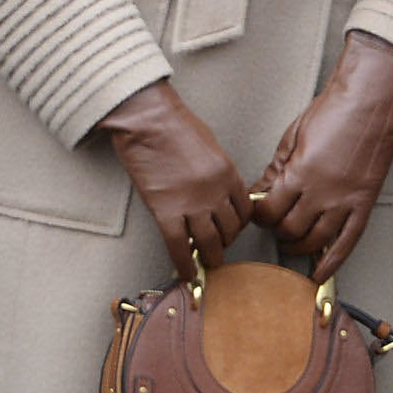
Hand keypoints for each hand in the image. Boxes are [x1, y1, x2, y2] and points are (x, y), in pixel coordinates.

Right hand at [101, 79, 250, 275]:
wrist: (147, 119)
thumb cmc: (174, 124)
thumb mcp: (209, 145)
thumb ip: (217, 172)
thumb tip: (216, 193)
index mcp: (228, 174)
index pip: (244, 211)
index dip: (238, 224)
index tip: (230, 229)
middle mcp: (216, 193)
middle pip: (230, 230)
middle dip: (225, 242)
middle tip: (217, 247)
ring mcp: (192, 204)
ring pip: (209, 243)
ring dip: (210, 257)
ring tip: (206, 263)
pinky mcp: (165, 211)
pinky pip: (178, 247)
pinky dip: (183, 264)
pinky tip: (185, 273)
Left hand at [251, 32, 392, 280]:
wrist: (371, 102)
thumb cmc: (333, 111)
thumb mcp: (293, 135)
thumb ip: (277, 167)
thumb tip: (262, 189)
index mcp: (300, 172)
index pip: (269, 209)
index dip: (259, 214)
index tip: (258, 211)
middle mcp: (322, 192)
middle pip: (289, 228)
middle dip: (276, 229)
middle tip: (273, 223)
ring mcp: (345, 201)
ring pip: (314, 239)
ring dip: (298, 245)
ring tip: (290, 241)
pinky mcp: (364, 204)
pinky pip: (347, 242)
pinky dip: (332, 262)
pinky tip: (320, 273)